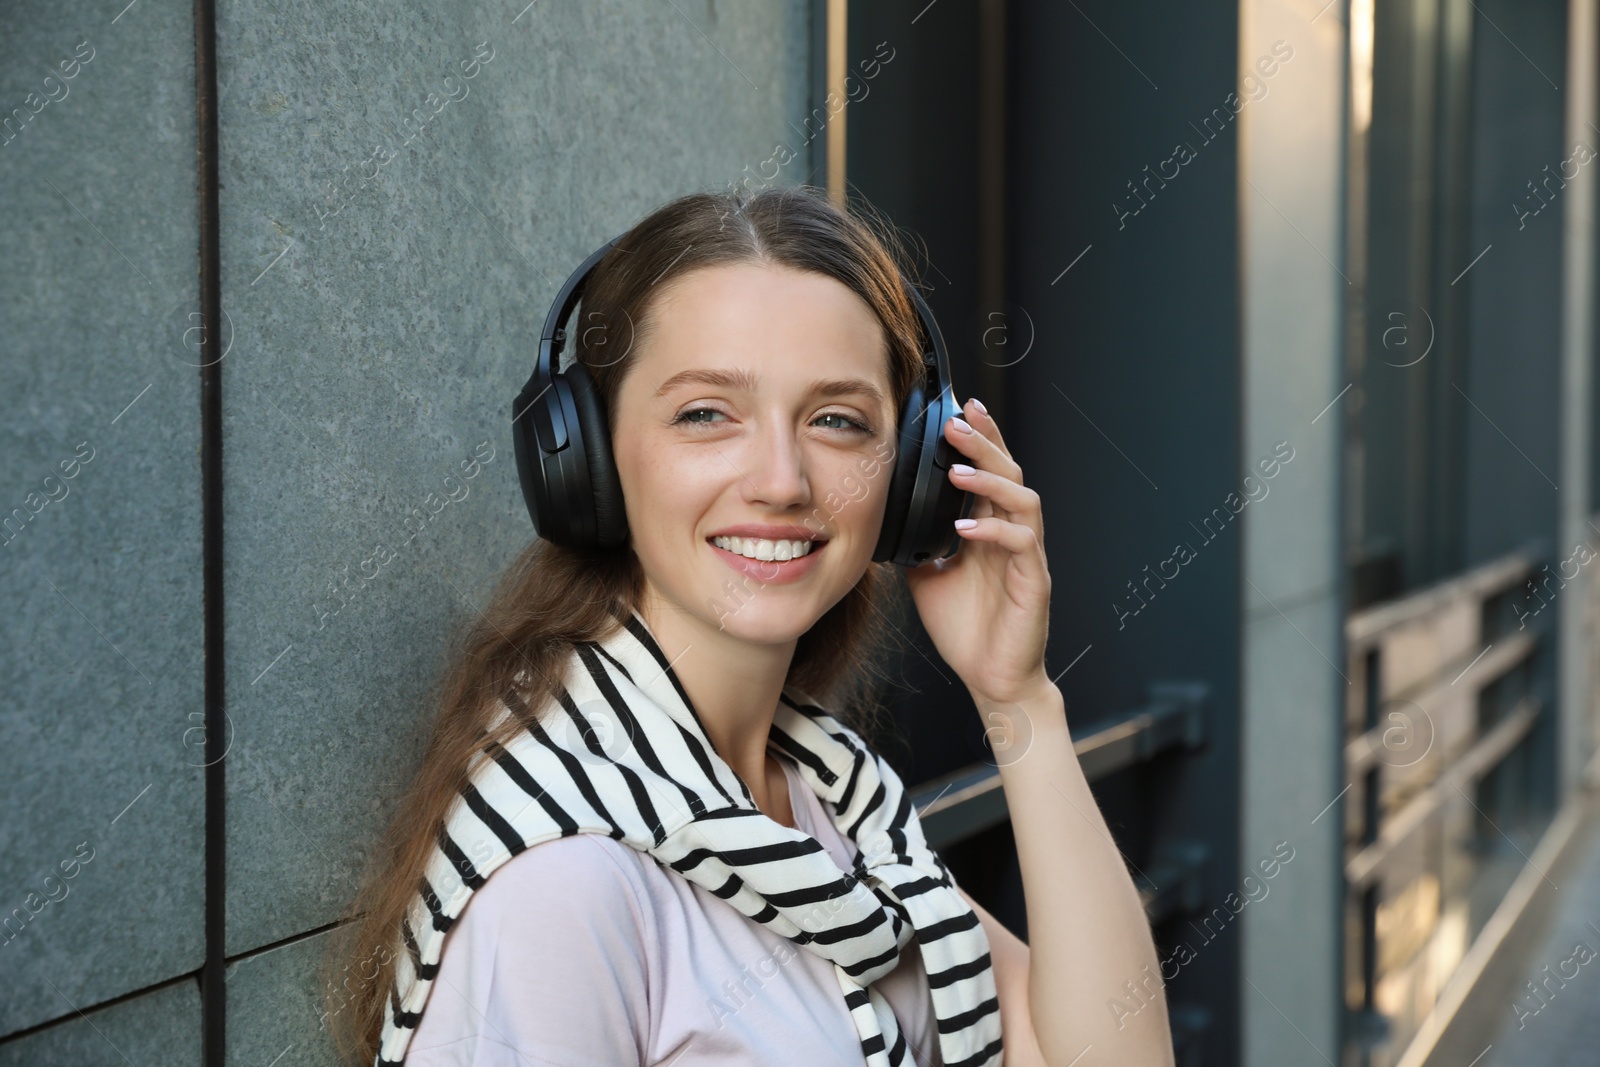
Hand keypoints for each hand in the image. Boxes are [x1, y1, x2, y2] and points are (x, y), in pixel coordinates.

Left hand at [903, 398, 1051, 706]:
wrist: (990, 678)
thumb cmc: (966, 628)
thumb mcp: (927, 574)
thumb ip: (917, 540)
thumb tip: (886, 515)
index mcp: (990, 529)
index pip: (991, 472)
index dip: (980, 439)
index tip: (959, 411)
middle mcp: (1013, 535)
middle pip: (1010, 472)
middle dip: (984, 443)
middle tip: (957, 424)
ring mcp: (1027, 557)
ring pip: (1023, 499)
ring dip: (990, 481)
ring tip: (958, 472)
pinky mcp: (1034, 581)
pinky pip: (1022, 543)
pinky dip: (994, 530)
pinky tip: (965, 528)